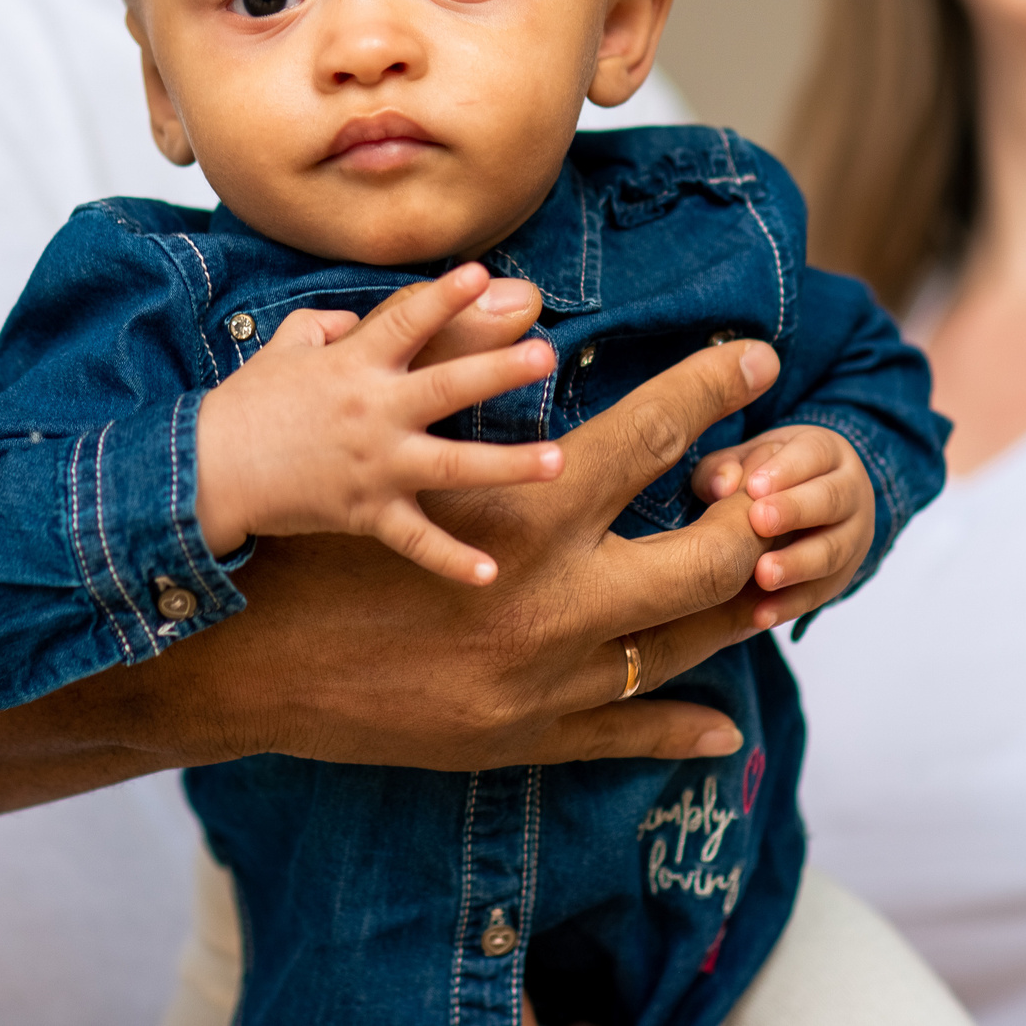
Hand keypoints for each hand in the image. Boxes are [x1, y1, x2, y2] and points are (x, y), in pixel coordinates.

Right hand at [97, 316, 790, 771]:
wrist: (246, 661)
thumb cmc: (307, 529)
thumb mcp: (378, 434)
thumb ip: (447, 350)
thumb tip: (508, 291)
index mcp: (523, 508)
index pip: (648, 432)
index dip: (709, 389)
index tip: (755, 358)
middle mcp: (553, 594)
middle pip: (701, 555)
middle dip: (751, 515)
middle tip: (779, 488)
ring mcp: (543, 675)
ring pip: (677, 648)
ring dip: (734, 615)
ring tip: (778, 586)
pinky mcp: (517, 732)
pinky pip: (620, 733)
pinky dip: (679, 727)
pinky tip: (726, 728)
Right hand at [194, 262, 565, 582]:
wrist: (206, 472)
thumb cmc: (244, 405)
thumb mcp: (282, 347)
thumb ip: (325, 324)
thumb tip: (353, 319)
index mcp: (354, 365)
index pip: (406, 321)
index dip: (443, 295)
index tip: (481, 272)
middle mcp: (373, 412)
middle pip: (448, 386)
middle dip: (500, 369)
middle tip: (546, 355)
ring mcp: (375, 466)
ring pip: (454, 466)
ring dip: (509, 465)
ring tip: (558, 461)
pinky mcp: (366, 513)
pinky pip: (415, 541)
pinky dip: (451, 560)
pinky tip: (491, 573)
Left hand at [691, 426, 875, 627]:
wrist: (801, 506)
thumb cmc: (765, 477)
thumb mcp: (742, 462)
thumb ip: (724, 468)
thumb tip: (721, 484)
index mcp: (828, 452)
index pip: (814, 454)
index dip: (786, 470)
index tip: (753, 487)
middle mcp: (851, 491)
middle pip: (832, 500)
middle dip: (796, 511)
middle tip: (759, 522)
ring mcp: (854, 536)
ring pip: (834, 550)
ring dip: (798, 565)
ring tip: (762, 575)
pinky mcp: (844, 575)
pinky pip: (822, 593)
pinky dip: (790, 605)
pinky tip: (760, 615)